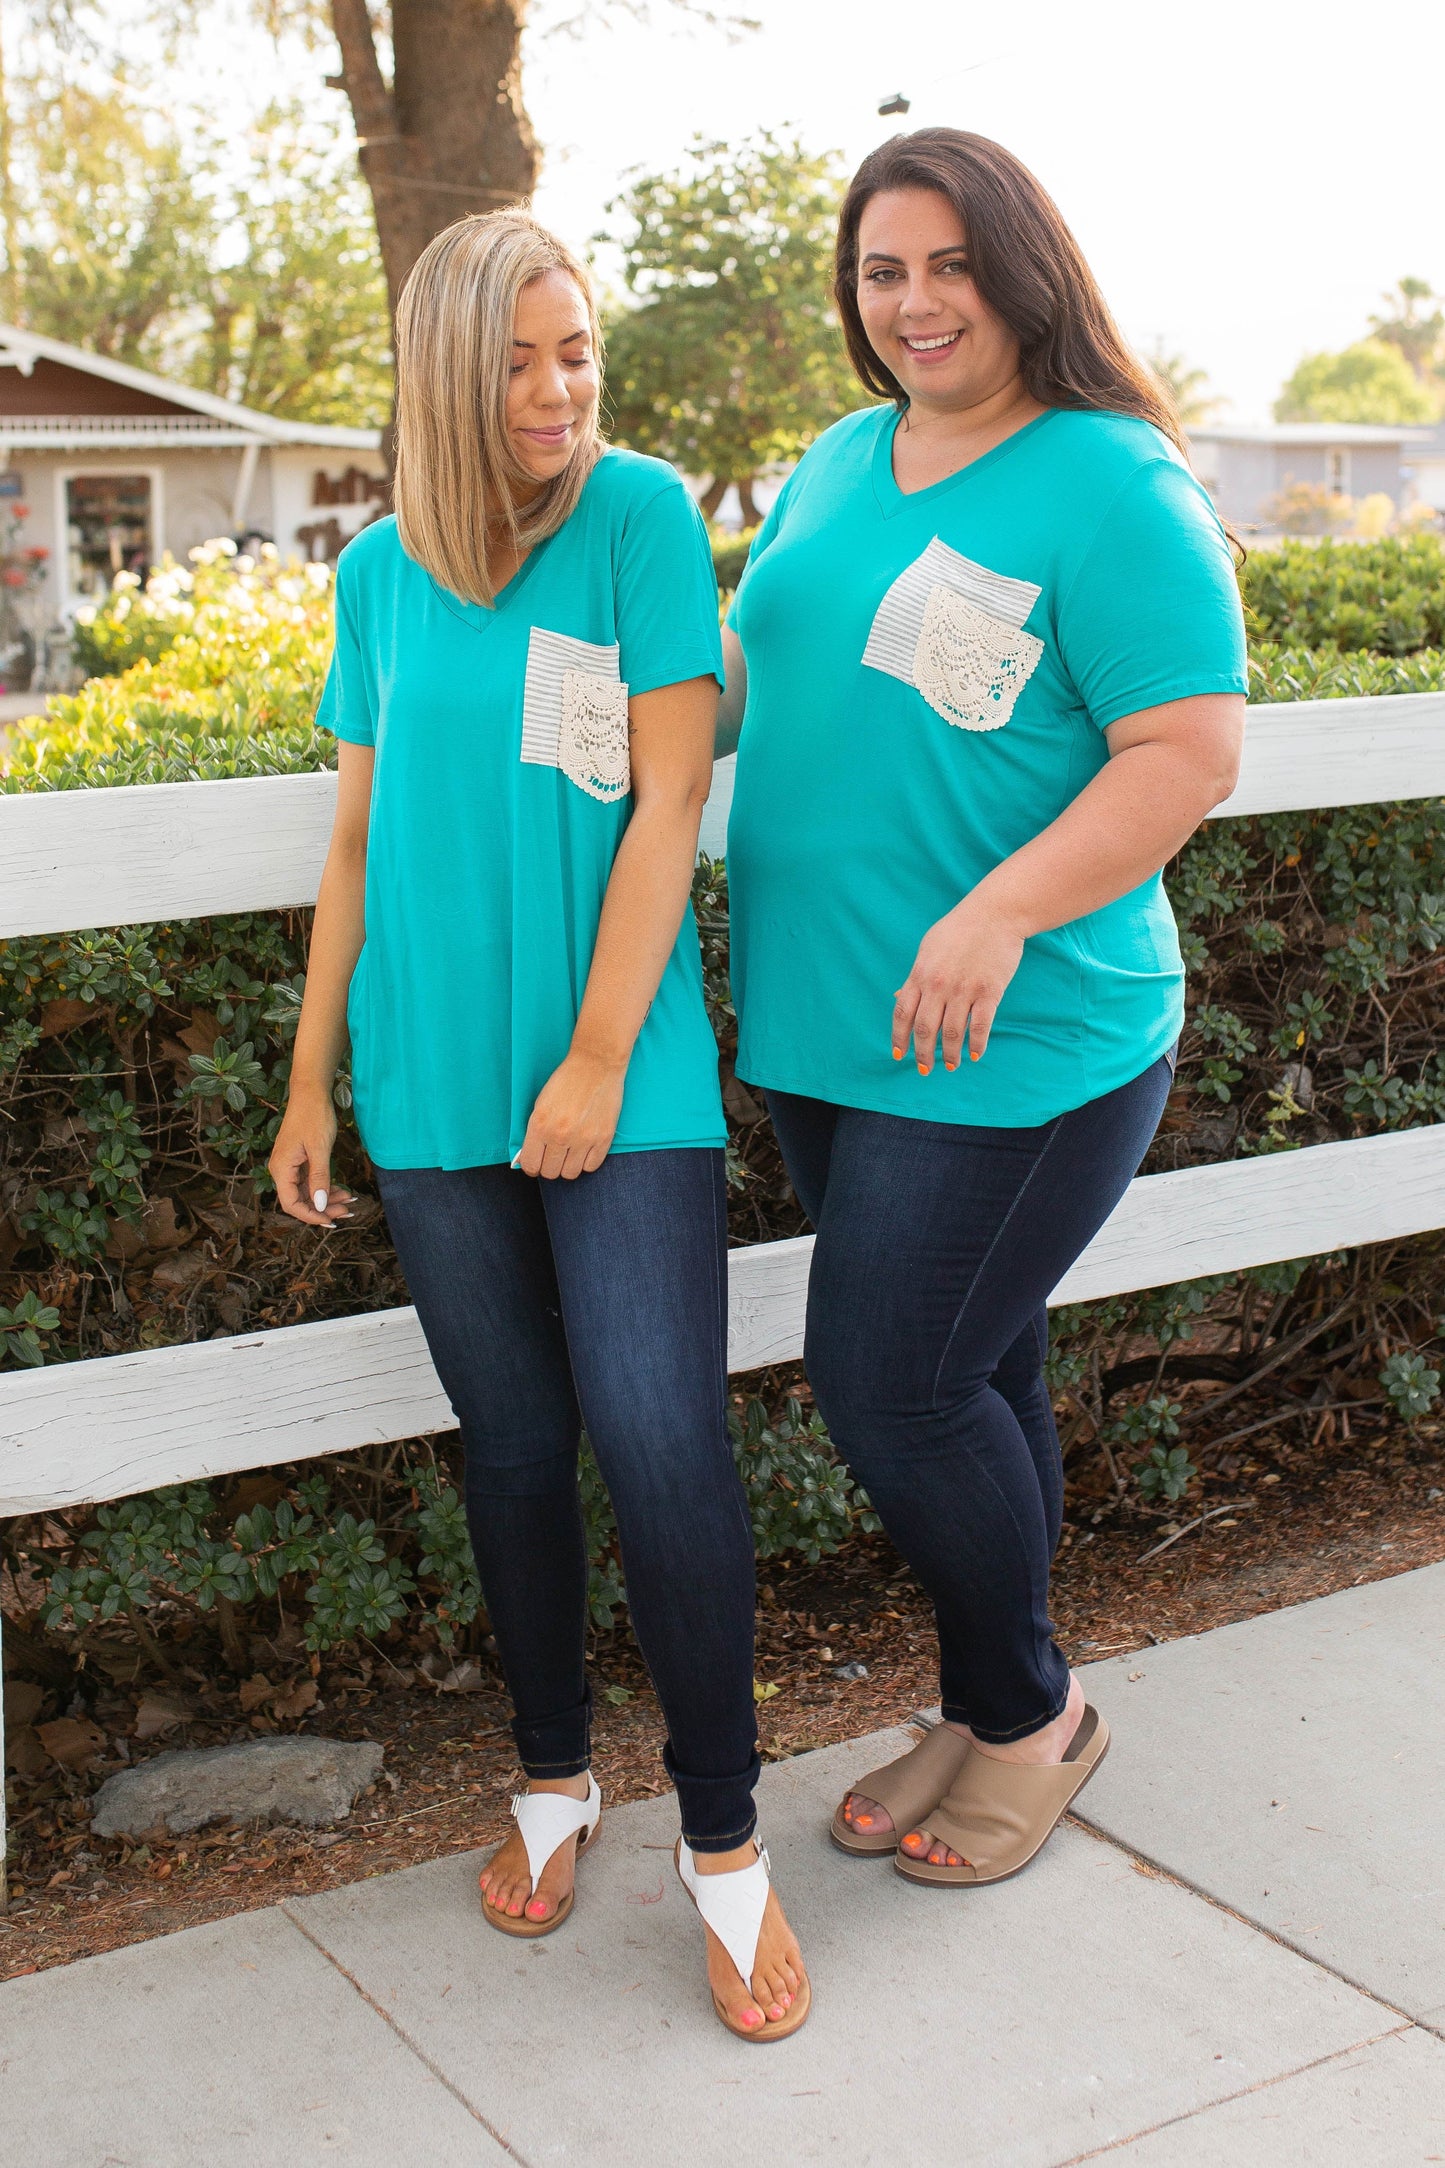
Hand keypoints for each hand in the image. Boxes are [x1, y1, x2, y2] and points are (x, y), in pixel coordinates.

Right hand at [267, 1086, 355, 1226]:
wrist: (311, 1093)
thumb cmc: (314, 1117)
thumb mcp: (320, 1149)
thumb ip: (319, 1178)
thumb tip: (320, 1205)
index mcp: (281, 1169)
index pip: (291, 1204)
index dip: (310, 1216)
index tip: (331, 1221)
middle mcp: (282, 1170)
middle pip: (300, 1201)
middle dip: (323, 1208)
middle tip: (347, 1211)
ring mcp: (290, 1165)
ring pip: (307, 1192)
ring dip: (327, 1199)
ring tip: (349, 1200)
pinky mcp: (299, 1160)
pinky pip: (310, 1181)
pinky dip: (326, 1187)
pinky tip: (342, 1190)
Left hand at [516, 1049, 625, 1179]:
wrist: (595, 1064)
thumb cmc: (565, 1081)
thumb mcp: (540, 1104)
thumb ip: (533, 1132)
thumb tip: (528, 1158)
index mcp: (540, 1125)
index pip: (531, 1164)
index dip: (531, 1167)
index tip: (536, 1163)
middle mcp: (560, 1136)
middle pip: (550, 1172)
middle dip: (549, 1166)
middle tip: (553, 1155)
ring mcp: (584, 1139)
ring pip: (570, 1173)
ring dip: (567, 1166)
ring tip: (569, 1153)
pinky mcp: (604, 1138)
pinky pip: (591, 1166)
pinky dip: (586, 1162)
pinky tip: (584, 1150)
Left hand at [893, 896, 1025, 1073]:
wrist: (995, 914)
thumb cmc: (960, 929)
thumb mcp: (928, 949)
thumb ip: (914, 976)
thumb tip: (899, 998)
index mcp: (920, 974)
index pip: (902, 1014)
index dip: (899, 1038)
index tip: (899, 1055)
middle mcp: (938, 985)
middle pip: (925, 1029)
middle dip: (923, 1053)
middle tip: (925, 1068)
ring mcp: (964, 989)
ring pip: (952, 1032)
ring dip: (950, 1054)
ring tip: (951, 1065)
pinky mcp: (990, 991)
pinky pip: (981, 1026)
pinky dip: (977, 1044)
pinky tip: (974, 1055)